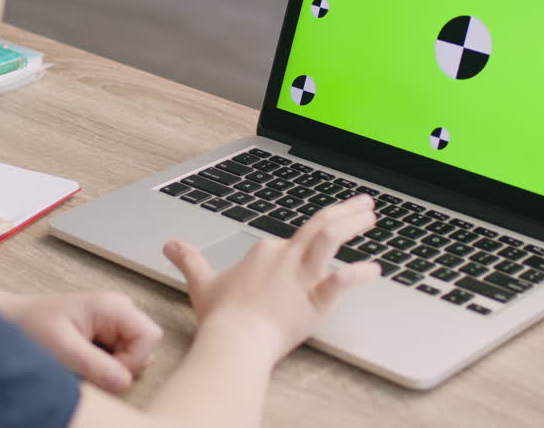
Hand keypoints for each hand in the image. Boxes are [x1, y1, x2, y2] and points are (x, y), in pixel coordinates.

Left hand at [0, 288, 162, 394]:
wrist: (10, 321)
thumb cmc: (30, 326)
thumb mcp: (62, 348)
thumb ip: (95, 365)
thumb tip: (125, 382)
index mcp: (113, 305)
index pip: (151, 337)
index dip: (133, 361)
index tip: (105, 370)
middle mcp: (119, 310)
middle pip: (146, 348)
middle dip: (124, 366)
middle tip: (90, 366)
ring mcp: (114, 323)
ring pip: (135, 356)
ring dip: (113, 368)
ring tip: (82, 362)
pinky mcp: (106, 335)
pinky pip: (121, 358)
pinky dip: (105, 367)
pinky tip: (83, 361)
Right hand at [163, 195, 378, 363]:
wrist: (233, 340)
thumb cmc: (220, 317)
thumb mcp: (201, 283)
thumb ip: (188, 260)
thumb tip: (169, 245)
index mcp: (264, 253)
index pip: (291, 239)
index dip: (310, 232)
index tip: (325, 226)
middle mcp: (286, 258)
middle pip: (318, 226)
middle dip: (345, 211)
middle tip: (364, 203)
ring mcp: (301, 278)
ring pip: (330, 240)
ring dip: (353, 225)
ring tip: (370, 216)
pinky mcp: (315, 302)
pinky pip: (341, 283)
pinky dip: (359, 274)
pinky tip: (375, 268)